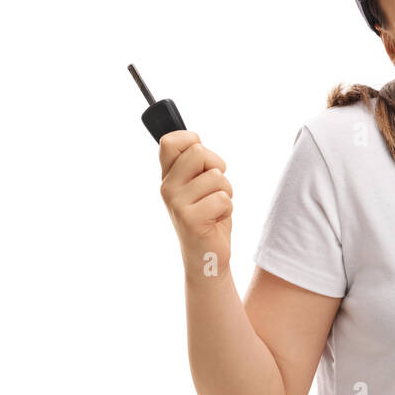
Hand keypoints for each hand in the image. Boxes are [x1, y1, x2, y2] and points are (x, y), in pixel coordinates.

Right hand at [159, 130, 233, 272]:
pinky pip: (223, 199)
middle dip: (217, 168)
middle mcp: (167, 187)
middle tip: (214, 188)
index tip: (203, 159)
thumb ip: (195, 164)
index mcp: (168, 176)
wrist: (207, 256)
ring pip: (216, 177)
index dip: (192, 140)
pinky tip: (216, 220)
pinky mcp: (190, 219)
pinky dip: (227, 209)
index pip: (170, 141)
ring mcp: (176, 203)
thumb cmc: (208, 216)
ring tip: (215, 208)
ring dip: (225, 192)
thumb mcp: (199, 185)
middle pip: (199, 152)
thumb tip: (194, 138)